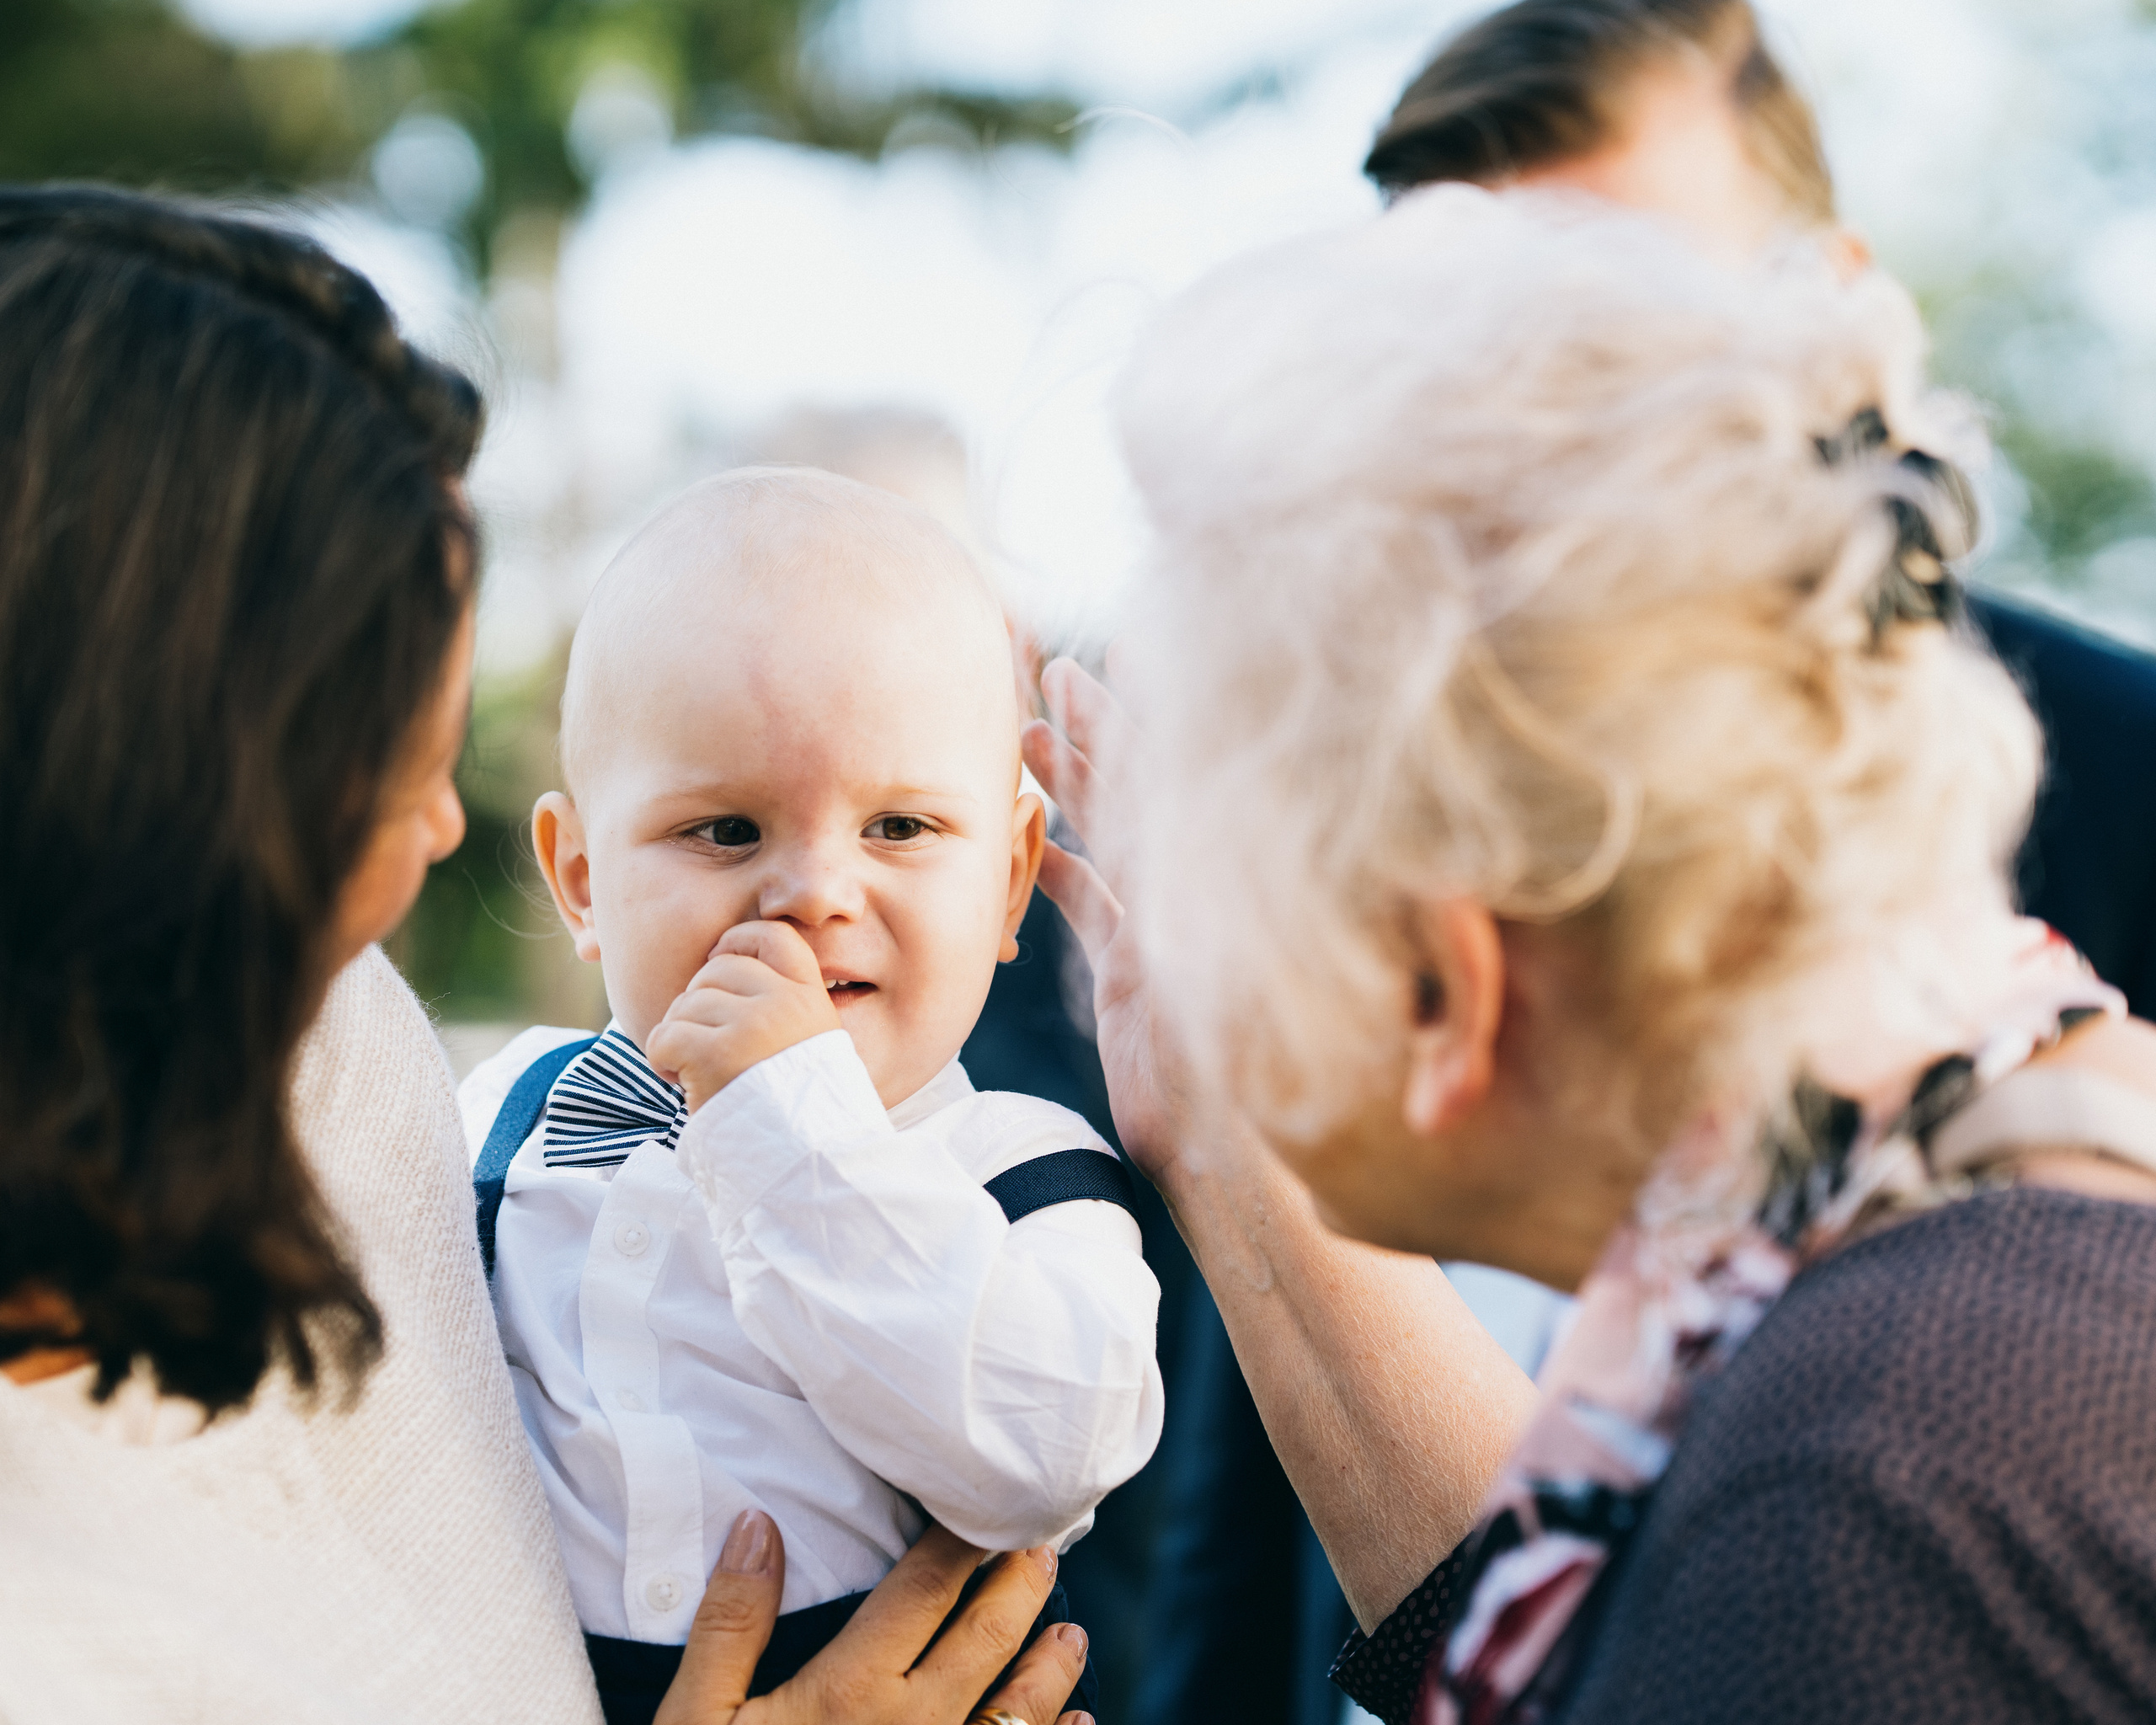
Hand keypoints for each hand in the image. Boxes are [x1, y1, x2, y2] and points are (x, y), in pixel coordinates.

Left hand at [647, 922, 841, 1112]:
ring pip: (686, 1004)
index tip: (719, 961)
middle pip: (716, 970)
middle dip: (698, 1004)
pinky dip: (661, 1059)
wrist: (805, 1162)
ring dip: (678, 1036)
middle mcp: (785, 1003)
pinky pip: (665, 1036)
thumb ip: (782, 1008)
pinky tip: (679, 1081)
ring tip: (695, 1070)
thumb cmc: (799, 1112)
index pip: (774, 936)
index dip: (738, 941)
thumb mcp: (811, 1045)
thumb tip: (723, 972)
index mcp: (811, 999)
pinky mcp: (716, 1054)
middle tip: (704, 1044)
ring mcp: (752, 1026)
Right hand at [656, 1510, 1091, 1724]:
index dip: (958, 1541)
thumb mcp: (696, 1720)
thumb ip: (729, 1623)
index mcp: (852, 1690)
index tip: (985, 1505)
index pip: (923, 1590)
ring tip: (1068, 1633)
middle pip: (986, 1639)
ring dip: (1049, 1668)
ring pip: (1019, 1711)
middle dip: (1018, 1586)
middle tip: (1044, 1546)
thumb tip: (756, 1524)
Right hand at [1021, 657, 1194, 1187]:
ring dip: (1067, 782)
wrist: (1234, 1159)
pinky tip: (1024, 832)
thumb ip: (1211, 912)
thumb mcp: (1242, 985)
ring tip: (1024, 728)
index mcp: (1218, 882)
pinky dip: (1055, 865)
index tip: (1125, 649)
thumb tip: (1205, 825)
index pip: (1180, 775)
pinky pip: (1090, 901)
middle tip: (1054, 668)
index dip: (1147, 713)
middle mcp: (1192, 893)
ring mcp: (1163, 927)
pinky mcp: (1134, 972)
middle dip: (1095, 726)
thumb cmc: (1254, 1079)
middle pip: (1138, 788)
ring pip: (1108, 837)